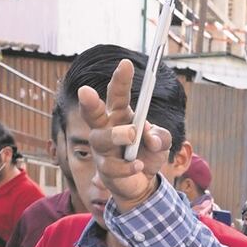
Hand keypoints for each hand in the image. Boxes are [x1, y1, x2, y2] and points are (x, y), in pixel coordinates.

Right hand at [77, 59, 171, 209]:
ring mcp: (103, 150)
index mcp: (120, 115)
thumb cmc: (147, 154)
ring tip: (132, 135)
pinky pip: (113, 167)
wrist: (144, 183)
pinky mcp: (106, 171)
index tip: (126, 63)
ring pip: (100, 139)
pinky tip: (140, 165)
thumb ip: (161, 136)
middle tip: (85, 90)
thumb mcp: (162, 142)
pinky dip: (128, 166)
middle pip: (93, 113)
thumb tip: (150, 137)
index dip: (120, 79)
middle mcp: (106, 129)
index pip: (117, 94)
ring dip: (116, 134)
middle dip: (89, 102)